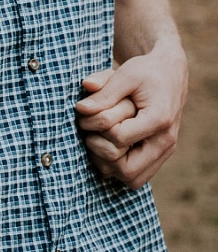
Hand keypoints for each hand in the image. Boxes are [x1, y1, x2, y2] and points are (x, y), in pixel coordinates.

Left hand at [75, 42, 187, 188]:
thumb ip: (104, 91)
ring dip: (108, 165)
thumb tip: (81, 108)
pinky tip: (108, 146)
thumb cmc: (145, 72)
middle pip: (126, 170)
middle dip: (100, 153)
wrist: (169, 73)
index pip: (118, 139)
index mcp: (159, 119)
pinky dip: (118, 168)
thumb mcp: (124, 74)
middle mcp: (166, 141)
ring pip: (132, 179)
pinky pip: (136, 177)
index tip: (87, 112)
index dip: (96, 127)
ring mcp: (165, 151)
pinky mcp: (159, 155)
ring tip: (99, 141)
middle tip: (91, 134)